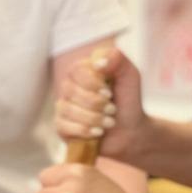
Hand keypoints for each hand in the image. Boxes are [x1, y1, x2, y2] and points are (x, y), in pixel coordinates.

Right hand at [56, 48, 147, 164]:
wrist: (130, 131)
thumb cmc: (127, 101)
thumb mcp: (130, 77)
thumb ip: (118, 60)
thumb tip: (99, 63)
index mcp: (82, 70)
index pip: (76, 70)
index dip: (92, 83)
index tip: (110, 93)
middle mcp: (69, 86)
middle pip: (71, 91)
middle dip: (96, 103)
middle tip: (113, 109)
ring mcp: (63, 106)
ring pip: (68, 110)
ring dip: (94, 118)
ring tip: (110, 123)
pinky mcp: (61, 126)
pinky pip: (63, 126)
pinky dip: (84, 130)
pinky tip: (98, 132)